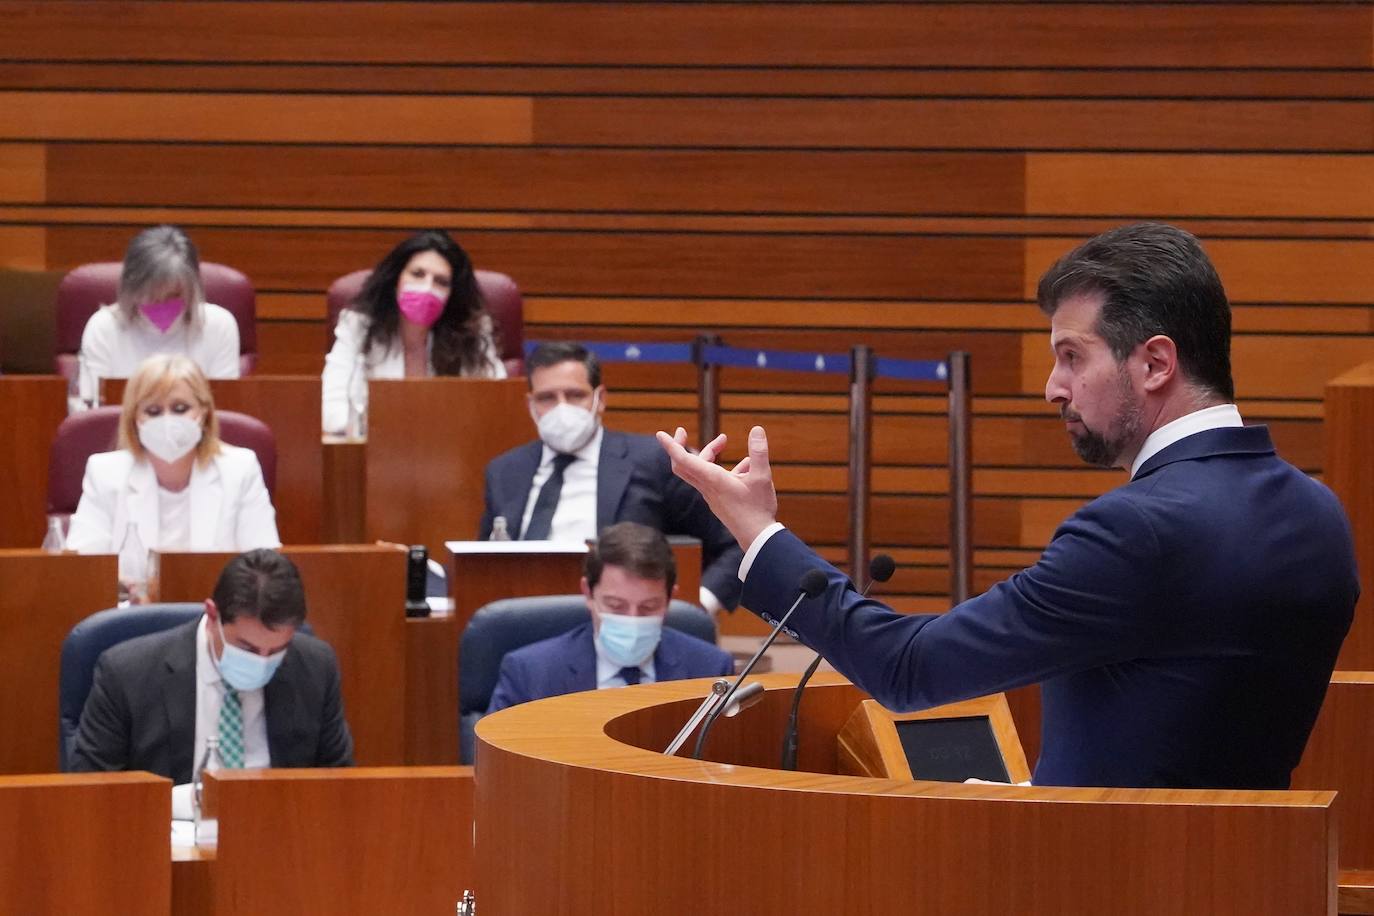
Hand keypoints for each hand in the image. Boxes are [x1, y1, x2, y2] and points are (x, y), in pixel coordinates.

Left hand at [656, 425, 778, 548]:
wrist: (757, 538)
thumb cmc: (758, 509)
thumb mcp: (762, 477)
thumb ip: (759, 452)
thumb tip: (757, 429)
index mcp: (713, 479)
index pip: (684, 460)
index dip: (671, 445)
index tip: (660, 435)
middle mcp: (708, 487)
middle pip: (683, 465)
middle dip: (681, 446)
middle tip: (682, 432)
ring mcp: (712, 495)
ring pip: (699, 471)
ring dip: (707, 454)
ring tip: (724, 441)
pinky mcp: (719, 501)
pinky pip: (713, 480)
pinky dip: (721, 468)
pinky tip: (744, 465)